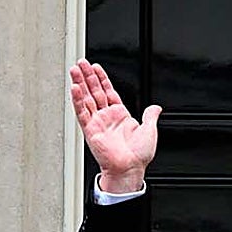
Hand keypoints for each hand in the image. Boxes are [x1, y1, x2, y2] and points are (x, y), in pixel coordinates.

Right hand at [69, 58, 161, 191]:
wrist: (130, 169)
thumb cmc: (139, 155)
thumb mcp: (150, 130)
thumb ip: (150, 116)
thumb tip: (156, 108)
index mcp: (120, 115)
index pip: (108, 91)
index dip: (102, 78)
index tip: (96, 67)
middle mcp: (107, 117)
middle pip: (95, 91)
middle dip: (88, 76)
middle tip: (81, 62)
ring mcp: (98, 122)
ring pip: (86, 98)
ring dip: (80, 84)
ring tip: (75, 69)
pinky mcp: (91, 130)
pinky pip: (82, 112)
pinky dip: (78, 100)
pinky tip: (75, 88)